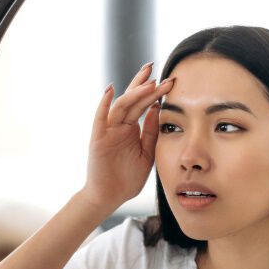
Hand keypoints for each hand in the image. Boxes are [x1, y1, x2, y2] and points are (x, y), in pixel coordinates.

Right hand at [80, 62, 173, 207]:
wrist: (110, 197)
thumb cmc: (128, 178)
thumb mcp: (147, 152)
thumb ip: (151, 131)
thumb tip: (158, 108)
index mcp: (130, 128)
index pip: (144, 104)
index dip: (155, 92)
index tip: (171, 81)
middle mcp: (118, 125)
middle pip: (133, 99)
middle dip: (145, 84)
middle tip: (159, 70)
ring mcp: (108, 130)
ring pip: (121, 106)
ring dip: (134, 92)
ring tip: (149, 81)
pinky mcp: (98, 139)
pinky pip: (100, 118)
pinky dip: (104, 104)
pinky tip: (110, 90)